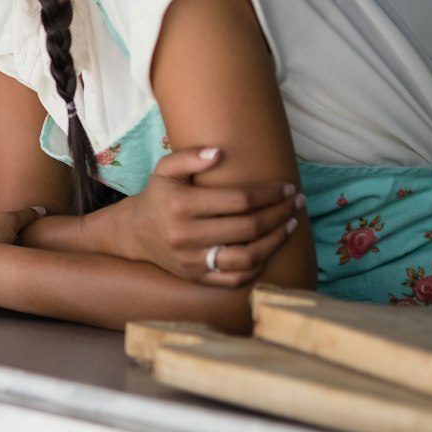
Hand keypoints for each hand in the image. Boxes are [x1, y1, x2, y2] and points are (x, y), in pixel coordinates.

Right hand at [118, 147, 302, 286]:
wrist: (135, 233)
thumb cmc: (159, 196)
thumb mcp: (166, 169)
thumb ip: (190, 157)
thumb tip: (220, 153)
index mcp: (181, 205)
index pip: (238, 200)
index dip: (269, 194)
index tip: (288, 188)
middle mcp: (186, 235)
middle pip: (248, 227)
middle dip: (279, 214)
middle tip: (296, 203)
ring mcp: (192, 260)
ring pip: (246, 257)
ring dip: (275, 241)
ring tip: (290, 225)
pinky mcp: (196, 277)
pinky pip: (235, 278)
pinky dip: (257, 267)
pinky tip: (269, 250)